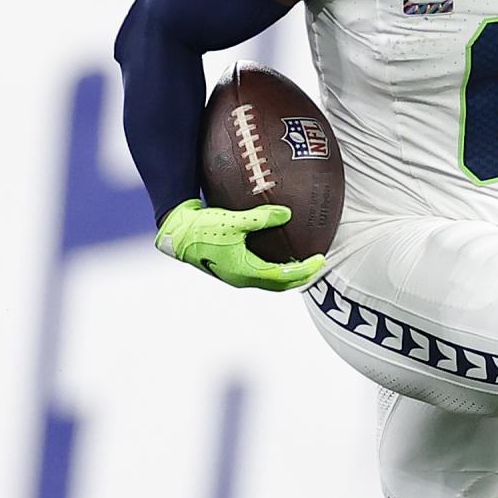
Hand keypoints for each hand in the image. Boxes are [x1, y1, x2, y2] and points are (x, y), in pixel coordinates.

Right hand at [155, 199, 324, 290]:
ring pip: (270, 281)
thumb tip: (287, 213)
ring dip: (288, 275)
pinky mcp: (231, 269)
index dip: (305, 270)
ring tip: (302, 263)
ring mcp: (236, 275)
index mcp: (246, 271)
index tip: (320, 260)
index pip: (284, 276)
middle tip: (317, 265)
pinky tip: (278, 256)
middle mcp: (242, 278)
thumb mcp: (233, 221)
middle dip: (301, 276)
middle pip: (280, 284)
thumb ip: (261, 218)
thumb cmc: (202, 228)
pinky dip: (275, 270)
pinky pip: (260, 274)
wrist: (176, 234)